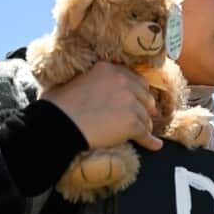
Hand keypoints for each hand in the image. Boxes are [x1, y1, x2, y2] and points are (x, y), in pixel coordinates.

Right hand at [41, 61, 161, 150]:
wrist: (58, 124)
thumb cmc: (58, 105)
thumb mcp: (75, 80)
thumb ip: (92, 79)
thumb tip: (94, 85)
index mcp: (109, 69)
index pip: (134, 79)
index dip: (137, 92)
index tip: (138, 99)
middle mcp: (123, 81)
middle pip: (145, 97)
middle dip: (144, 107)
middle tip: (145, 116)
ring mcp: (129, 102)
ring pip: (145, 117)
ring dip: (144, 125)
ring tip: (144, 133)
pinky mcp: (131, 123)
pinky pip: (145, 134)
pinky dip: (150, 141)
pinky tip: (155, 145)